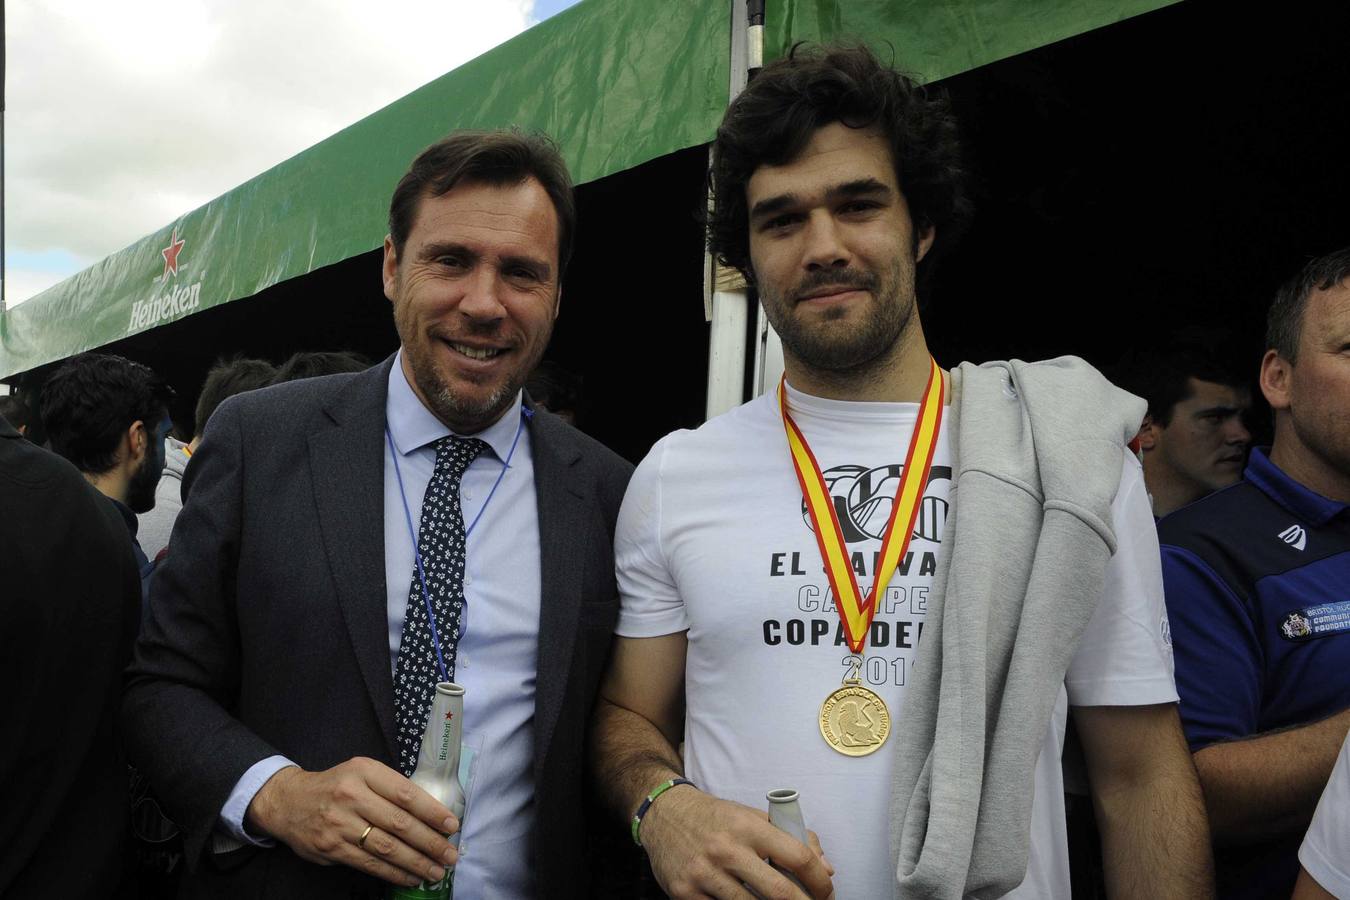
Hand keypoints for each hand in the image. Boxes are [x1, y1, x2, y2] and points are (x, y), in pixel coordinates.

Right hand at [245, 757, 458, 887]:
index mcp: (364, 771)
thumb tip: (431, 814)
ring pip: (386, 847)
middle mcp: (352, 796)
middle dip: (430, 842)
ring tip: (436, 871)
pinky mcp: (332, 848)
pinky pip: (369, 863)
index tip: (451, 825)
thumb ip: (390, 788)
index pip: (405, 793)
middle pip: (399, 823)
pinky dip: (394, 873)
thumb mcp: (362, 772)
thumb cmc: (337, 786)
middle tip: (450, 855)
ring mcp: (340, 824)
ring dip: (416, 862)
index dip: (432, 811)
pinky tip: (411, 877)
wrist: (289, 802)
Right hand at [640, 786, 834, 898]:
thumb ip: (791, 837)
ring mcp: (704, 874)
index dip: (820, 880)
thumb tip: (826, 869)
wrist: (664, 814)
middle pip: (781, 892)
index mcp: (748, 826)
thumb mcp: (752, 817)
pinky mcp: (686, 893)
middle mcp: (726, 849)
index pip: (798, 856)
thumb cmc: (716, 819)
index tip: (826, 891)